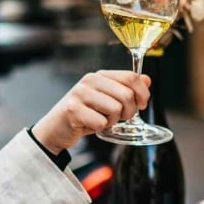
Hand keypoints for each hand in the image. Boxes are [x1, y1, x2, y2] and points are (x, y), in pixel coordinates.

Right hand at [31, 71, 150, 153]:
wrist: (56, 128)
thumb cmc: (85, 114)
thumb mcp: (107, 99)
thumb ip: (126, 88)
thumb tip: (147, 80)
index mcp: (100, 75)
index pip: (131, 77)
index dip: (143, 93)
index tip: (142, 105)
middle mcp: (90, 81)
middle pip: (127, 95)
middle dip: (128, 112)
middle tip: (118, 118)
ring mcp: (80, 94)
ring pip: (115, 109)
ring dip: (112, 121)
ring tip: (101, 120)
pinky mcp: (73, 110)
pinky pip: (101, 122)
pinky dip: (100, 128)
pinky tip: (90, 125)